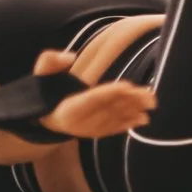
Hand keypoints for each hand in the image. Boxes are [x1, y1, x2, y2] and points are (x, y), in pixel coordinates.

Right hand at [31, 49, 156, 139]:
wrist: (43, 119)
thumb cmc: (44, 93)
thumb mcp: (40, 75)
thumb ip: (50, 61)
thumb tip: (70, 56)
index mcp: (67, 108)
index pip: (91, 98)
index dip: (109, 92)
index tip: (127, 85)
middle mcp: (79, 122)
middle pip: (108, 109)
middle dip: (129, 101)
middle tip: (148, 94)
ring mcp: (89, 130)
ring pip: (114, 120)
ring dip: (134, 111)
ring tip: (151, 103)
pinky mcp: (96, 134)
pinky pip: (113, 129)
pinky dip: (129, 125)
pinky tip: (144, 120)